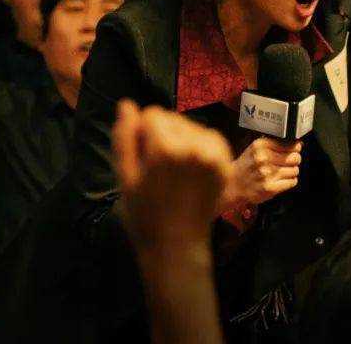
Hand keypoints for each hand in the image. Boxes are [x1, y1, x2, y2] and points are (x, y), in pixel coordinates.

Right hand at [112, 100, 232, 247]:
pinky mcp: (226, 163)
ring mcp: (214, 155)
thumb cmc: (144, 214)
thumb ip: (125, 137)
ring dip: (181, 139)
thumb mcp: (125, 176)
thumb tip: (126, 104)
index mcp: (166, 149)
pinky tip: (190, 168)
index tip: (142, 158)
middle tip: (158, 168)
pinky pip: (210, 138)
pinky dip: (200, 146)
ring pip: (191, 126)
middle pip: (172, 118)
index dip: (142, 132)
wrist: (177, 246)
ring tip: (174, 170)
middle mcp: (194, 146)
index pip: (152, 114)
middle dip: (162, 135)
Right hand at [224, 137, 302, 207]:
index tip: (293, 151)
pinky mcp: (269, 188)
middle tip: (289, 163)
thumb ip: (274, 144)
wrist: (232, 185)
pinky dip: (289, 181)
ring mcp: (266, 174)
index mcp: (260, 146)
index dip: (294, 148)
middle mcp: (263, 158)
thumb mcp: (255, 149)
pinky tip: (281, 181)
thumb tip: (297, 144)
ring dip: (292, 172)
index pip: (289, 144)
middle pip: (295, 157)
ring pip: (294, 170)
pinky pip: (292, 182)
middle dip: (294, 160)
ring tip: (283, 173)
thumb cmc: (246, 167)